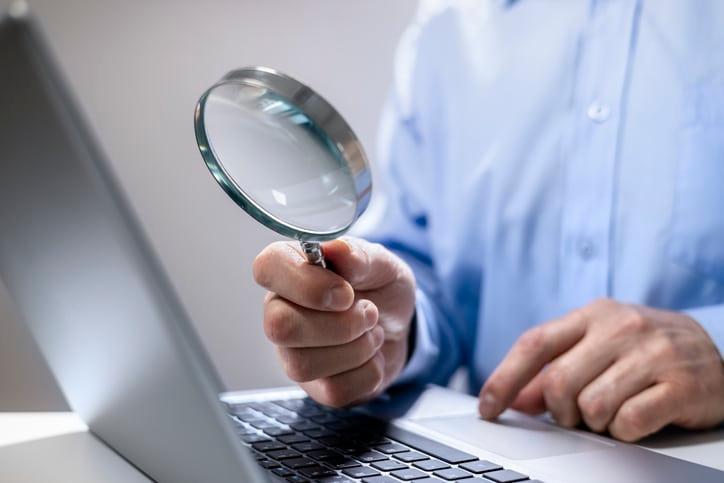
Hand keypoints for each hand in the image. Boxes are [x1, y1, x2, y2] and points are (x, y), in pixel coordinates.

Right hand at [253, 237, 415, 406]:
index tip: (345, 292)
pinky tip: (371, 356)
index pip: (266, 268)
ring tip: (373, 331)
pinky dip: (367, 373)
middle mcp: (280, 310)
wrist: (401, 326)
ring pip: (303, 365)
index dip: (306, 284)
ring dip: (356, 349)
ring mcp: (292, 352)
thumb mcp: (382, 263)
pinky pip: (333, 391)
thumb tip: (337, 248)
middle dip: (339, 325)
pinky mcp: (313, 385)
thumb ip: (361, 256)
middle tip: (369, 312)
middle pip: (279, 327)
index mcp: (290, 269)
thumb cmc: (381, 287)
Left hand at [478, 299, 723, 440]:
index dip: (504, 378)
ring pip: (592, 406)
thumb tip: (513, 400)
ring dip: (595, 422)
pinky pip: (629, 422)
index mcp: (591, 314)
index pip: (534, 344)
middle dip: (560, 410)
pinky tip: (636, 419)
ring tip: (612, 412)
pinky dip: (624, 432)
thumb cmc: (642, 350)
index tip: (487, 408)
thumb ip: (552, 370)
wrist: (713, 349)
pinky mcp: (682, 384)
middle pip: (559, 382)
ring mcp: (653, 353)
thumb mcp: (595, 348)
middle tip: (577, 414)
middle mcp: (621, 327)